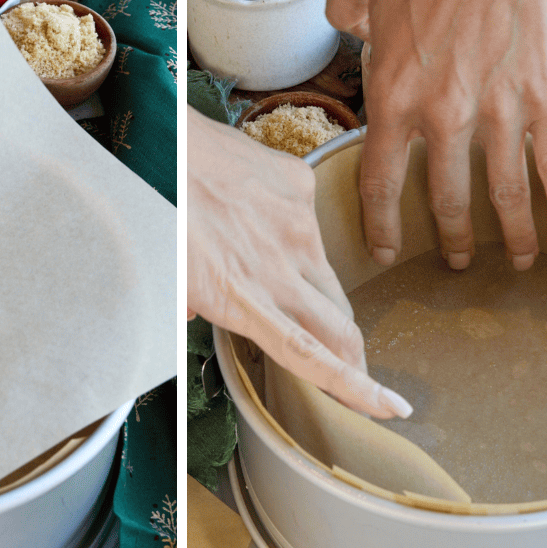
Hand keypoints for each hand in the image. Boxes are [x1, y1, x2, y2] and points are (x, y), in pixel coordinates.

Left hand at [186, 108, 411, 420]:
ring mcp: (297, 226)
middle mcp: (279, 268)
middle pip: (340, 328)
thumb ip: (189, 307)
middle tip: (358, 372)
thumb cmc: (154, 210)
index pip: (312, 356)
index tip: (392, 406)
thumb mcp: (166, 279)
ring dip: (319, 297)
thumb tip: (194, 314)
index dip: (357, 387)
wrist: (162, 140)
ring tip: (281, 280)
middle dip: (356, 359)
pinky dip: (293, 231)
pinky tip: (259, 217)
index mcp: (242, 300)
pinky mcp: (301, 187)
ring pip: (330, 280)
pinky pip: (312, 223)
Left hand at [325, 0, 546, 273]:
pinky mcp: (545, 100)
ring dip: (512, 238)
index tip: (385, 251)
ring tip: (517, 261)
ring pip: (505, 199)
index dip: (381, 225)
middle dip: (452, 239)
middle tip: (458, 261)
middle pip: (444, 200)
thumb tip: (353, 33)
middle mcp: (441, 115)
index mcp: (389, 91)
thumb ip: (342, 12)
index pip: (378, 180)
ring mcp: (497, 112)